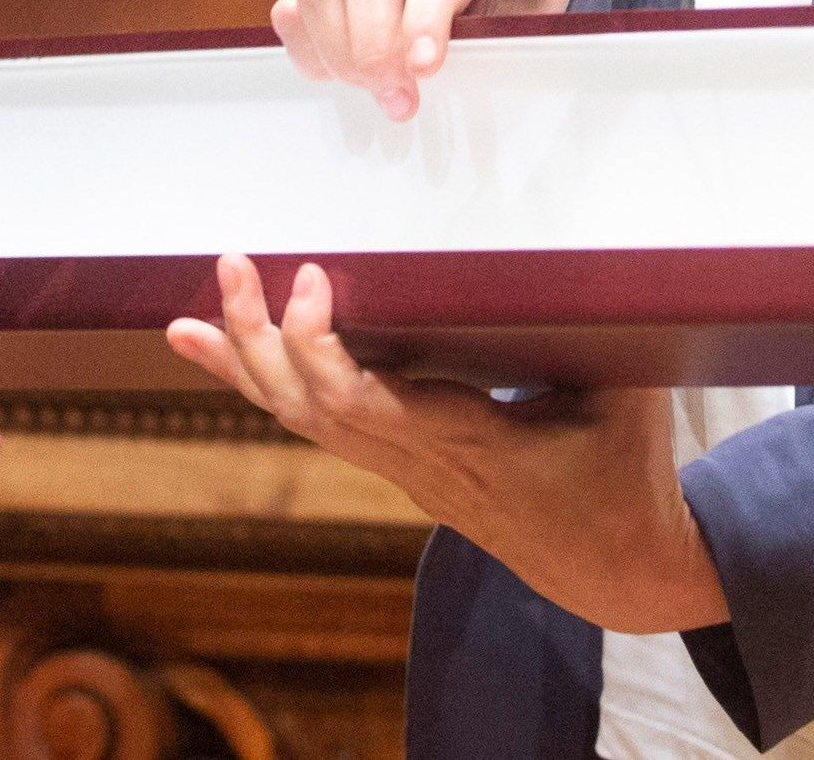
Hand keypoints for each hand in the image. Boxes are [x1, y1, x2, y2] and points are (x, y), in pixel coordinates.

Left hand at [166, 254, 721, 635]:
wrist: (613, 567)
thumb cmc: (623, 474)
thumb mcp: (628, 399)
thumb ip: (607, 326)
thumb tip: (608, 247)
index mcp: (474, 443)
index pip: (373, 405)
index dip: (325, 349)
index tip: (311, 278)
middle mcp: (422, 462)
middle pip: (317, 409)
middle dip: (262, 340)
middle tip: (233, 265)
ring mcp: (405, 470)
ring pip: (305, 421)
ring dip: (243, 367)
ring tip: (184, 323)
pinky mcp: (400, 466)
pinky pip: (319, 426)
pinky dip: (266, 386)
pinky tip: (219, 353)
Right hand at [275, 0, 575, 119]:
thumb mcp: (527, 11)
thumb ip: (490, 40)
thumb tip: (438, 84)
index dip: (427, 18)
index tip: (424, 69)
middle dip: (375, 47)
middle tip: (399, 100)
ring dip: (338, 51)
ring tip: (373, 89)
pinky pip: (296, 2)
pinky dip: (309, 46)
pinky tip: (341, 73)